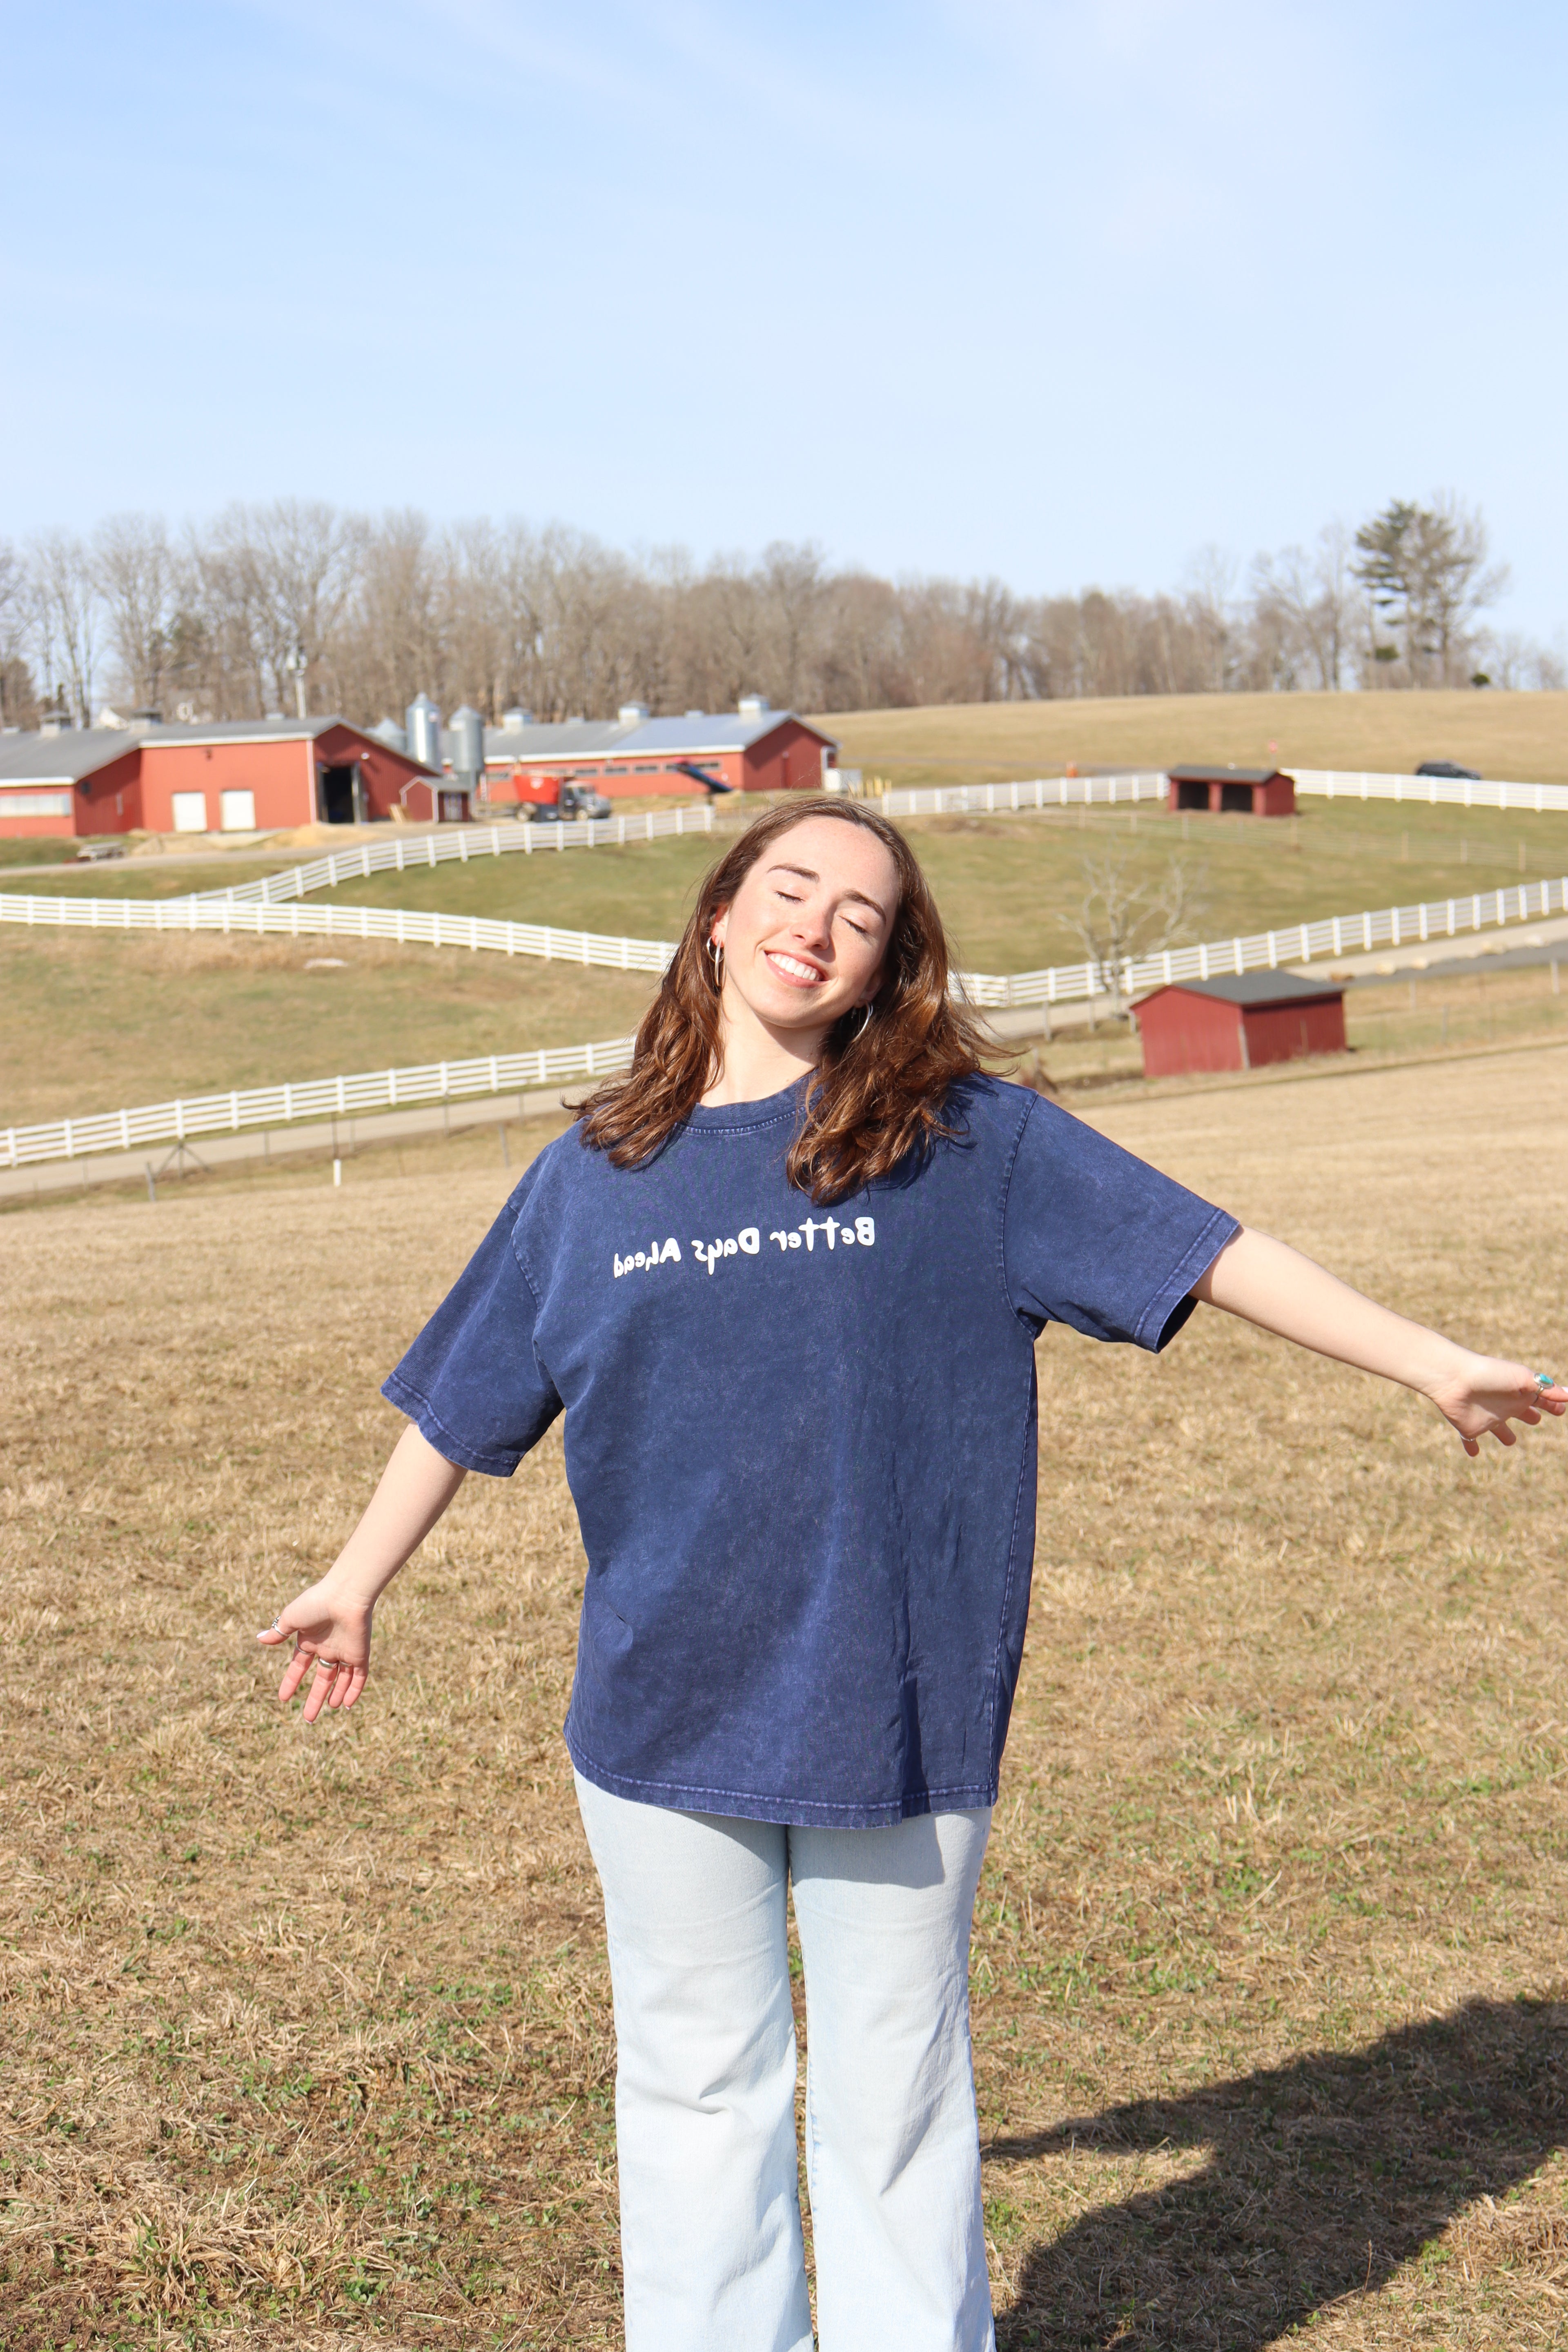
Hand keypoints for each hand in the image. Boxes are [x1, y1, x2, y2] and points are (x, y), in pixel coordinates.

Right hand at [257, 1571, 372, 1720]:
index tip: (283, 1698)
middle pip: (322, 1678)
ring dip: (334, 1695)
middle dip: (315, 1697)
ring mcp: (345, 1651)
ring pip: (341, 1679)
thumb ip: (278, 1632)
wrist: (344, 1595)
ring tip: (328, 1710)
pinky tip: (346, 1704)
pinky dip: (353, 1690)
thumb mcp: (291, 1618)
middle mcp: (328, 1646)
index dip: (292, 1681)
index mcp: (310, 1639)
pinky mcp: (360, 1654)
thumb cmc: (316, 1603)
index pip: (299, 1666)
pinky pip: (359, 1677)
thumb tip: (259, 1639)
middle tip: (308, 1719)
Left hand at [1421, 1355, 1566, 1457]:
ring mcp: (1487, 1417)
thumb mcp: (1522, 1379)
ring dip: (1504, 1435)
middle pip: (1521, 1412)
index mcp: (1519, 1393)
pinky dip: (1471, 1447)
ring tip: (1510, 1440)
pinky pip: (1470, 1441)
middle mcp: (1504, 1405)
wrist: (1454, 1379)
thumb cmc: (1490, 1374)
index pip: (1540, 1400)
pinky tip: (1473, 1453)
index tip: (1561, 1410)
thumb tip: (1567, 1396)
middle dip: (1530, 1416)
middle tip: (1536, 1419)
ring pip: (1498, 1429)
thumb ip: (1545, 1389)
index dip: (1552, 1405)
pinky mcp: (1470, 1428)